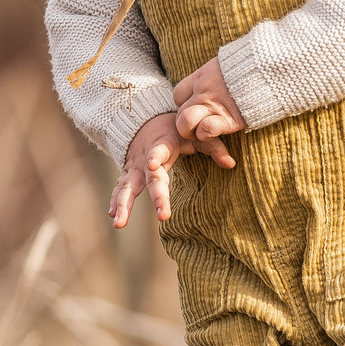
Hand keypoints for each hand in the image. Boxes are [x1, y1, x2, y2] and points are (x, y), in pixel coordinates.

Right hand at [112, 94, 238, 229]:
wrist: (146, 122)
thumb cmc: (176, 131)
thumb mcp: (194, 135)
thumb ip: (213, 147)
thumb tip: (231, 164)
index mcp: (163, 145)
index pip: (159, 152)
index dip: (156, 157)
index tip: (153, 164)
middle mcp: (145, 158)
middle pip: (148, 178)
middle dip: (155, 196)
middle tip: (163, 216)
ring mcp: (134, 168)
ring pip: (126, 186)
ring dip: (122, 204)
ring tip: (119, 223)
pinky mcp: (128, 175)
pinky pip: (119, 189)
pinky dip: (115, 201)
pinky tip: (113, 217)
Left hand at [171, 58, 247, 147]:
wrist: (270, 66)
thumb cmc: (254, 64)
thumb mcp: (229, 61)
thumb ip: (219, 71)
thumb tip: (222, 72)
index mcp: (202, 76)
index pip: (178, 94)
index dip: (184, 104)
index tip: (195, 108)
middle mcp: (204, 91)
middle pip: (179, 112)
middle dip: (184, 124)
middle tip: (195, 128)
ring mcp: (214, 105)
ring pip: (186, 122)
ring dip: (191, 132)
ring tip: (202, 133)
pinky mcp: (229, 119)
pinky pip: (206, 129)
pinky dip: (207, 134)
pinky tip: (215, 132)